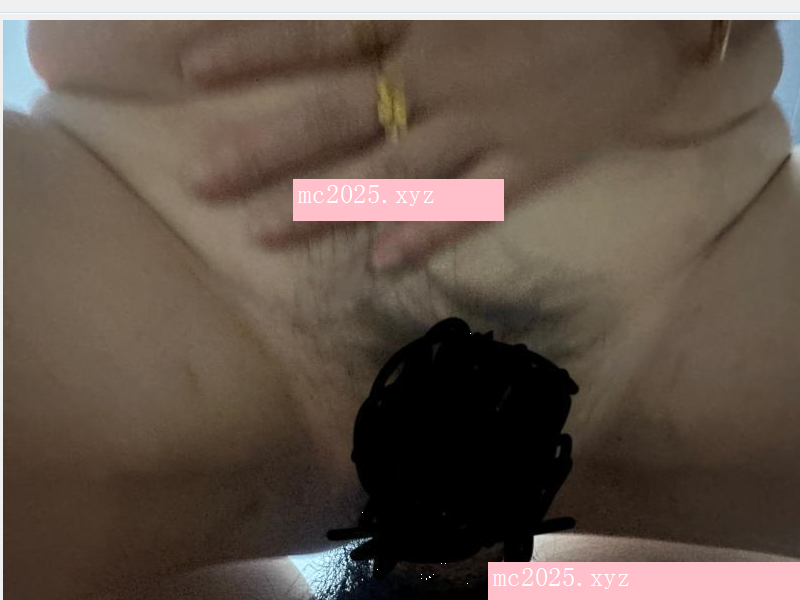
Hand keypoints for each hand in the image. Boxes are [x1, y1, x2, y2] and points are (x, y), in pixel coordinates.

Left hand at [180, 21, 692, 270]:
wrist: (663, 23)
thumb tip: (359, 9)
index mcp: (429, 18)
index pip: (324, 33)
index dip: (255, 52)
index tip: (190, 72)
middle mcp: (443, 78)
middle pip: (336, 116)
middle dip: (264, 148)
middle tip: (200, 182)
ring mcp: (487, 127)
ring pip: (390, 174)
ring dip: (324, 207)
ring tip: (260, 239)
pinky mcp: (533, 165)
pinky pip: (472, 207)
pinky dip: (428, 234)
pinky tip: (380, 266)